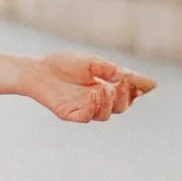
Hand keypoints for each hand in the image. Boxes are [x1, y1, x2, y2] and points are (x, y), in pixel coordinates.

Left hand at [23, 51, 154, 122]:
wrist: (37, 69)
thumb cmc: (63, 64)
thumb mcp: (92, 63)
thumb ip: (112, 71)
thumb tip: (138, 78)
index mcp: (106, 87)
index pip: (128, 94)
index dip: (137, 90)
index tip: (144, 84)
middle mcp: (97, 101)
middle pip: (121, 107)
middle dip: (126, 96)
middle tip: (124, 83)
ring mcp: (84, 109)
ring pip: (105, 115)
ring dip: (110, 102)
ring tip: (106, 88)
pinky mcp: (70, 114)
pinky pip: (86, 117)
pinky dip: (93, 107)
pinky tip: (93, 93)